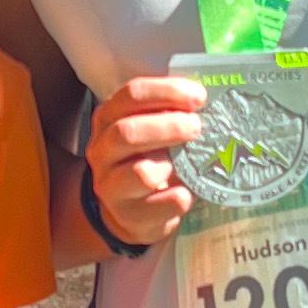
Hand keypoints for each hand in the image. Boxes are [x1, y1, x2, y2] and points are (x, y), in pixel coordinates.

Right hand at [85, 76, 205, 250]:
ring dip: (171, 166)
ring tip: (187, 165)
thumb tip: (206, 101)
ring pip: (140, 173)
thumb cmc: (148, 159)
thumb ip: (169, 112)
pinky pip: (159, 206)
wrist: (129, 211)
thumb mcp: (149, 130)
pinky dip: (179, 198)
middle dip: (169, 127)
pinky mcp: (127, 215)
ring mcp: (110, 186)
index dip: (167, 92)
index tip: (198, 97)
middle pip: (127, 132)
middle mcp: (102, 150)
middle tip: (197, 127)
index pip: (132, 95)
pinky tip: (186, 193)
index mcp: (108, 119)